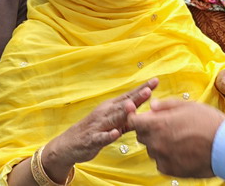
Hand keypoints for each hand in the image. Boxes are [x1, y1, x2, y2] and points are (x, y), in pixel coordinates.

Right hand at [43, 79, 157, 175]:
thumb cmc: (95, 130)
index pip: (129, 95)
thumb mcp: (113, 121)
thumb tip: (148, 113)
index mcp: (111, 107)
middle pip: (123, 104)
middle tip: (149, 89)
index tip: (156, 81)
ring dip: (123, 113)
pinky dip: (108, 136)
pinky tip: (115, 133)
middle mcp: (105, 113)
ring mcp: (98, 125)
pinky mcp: (92, 139)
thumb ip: (129, 117)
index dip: (142, 88)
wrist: (68, 144)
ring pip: (113, 118)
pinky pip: (101, 137)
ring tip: (133, 106)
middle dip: (136, 97)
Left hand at [129, 99, 224, 177]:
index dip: (133, 116)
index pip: (133, 121)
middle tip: (166, 124)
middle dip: (149, 128)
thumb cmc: (209, 123)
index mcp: (158, 124)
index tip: (135, 113)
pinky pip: (160, 161)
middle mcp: (157, 142)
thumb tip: (153, 105)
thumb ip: (166, 105)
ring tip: (179, 137)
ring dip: (158, 142)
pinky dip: (166, 155)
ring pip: (152, 148)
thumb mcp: (189, 106)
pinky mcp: (169, 170)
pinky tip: (181, 149)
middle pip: (142, 135)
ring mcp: (162, 158)